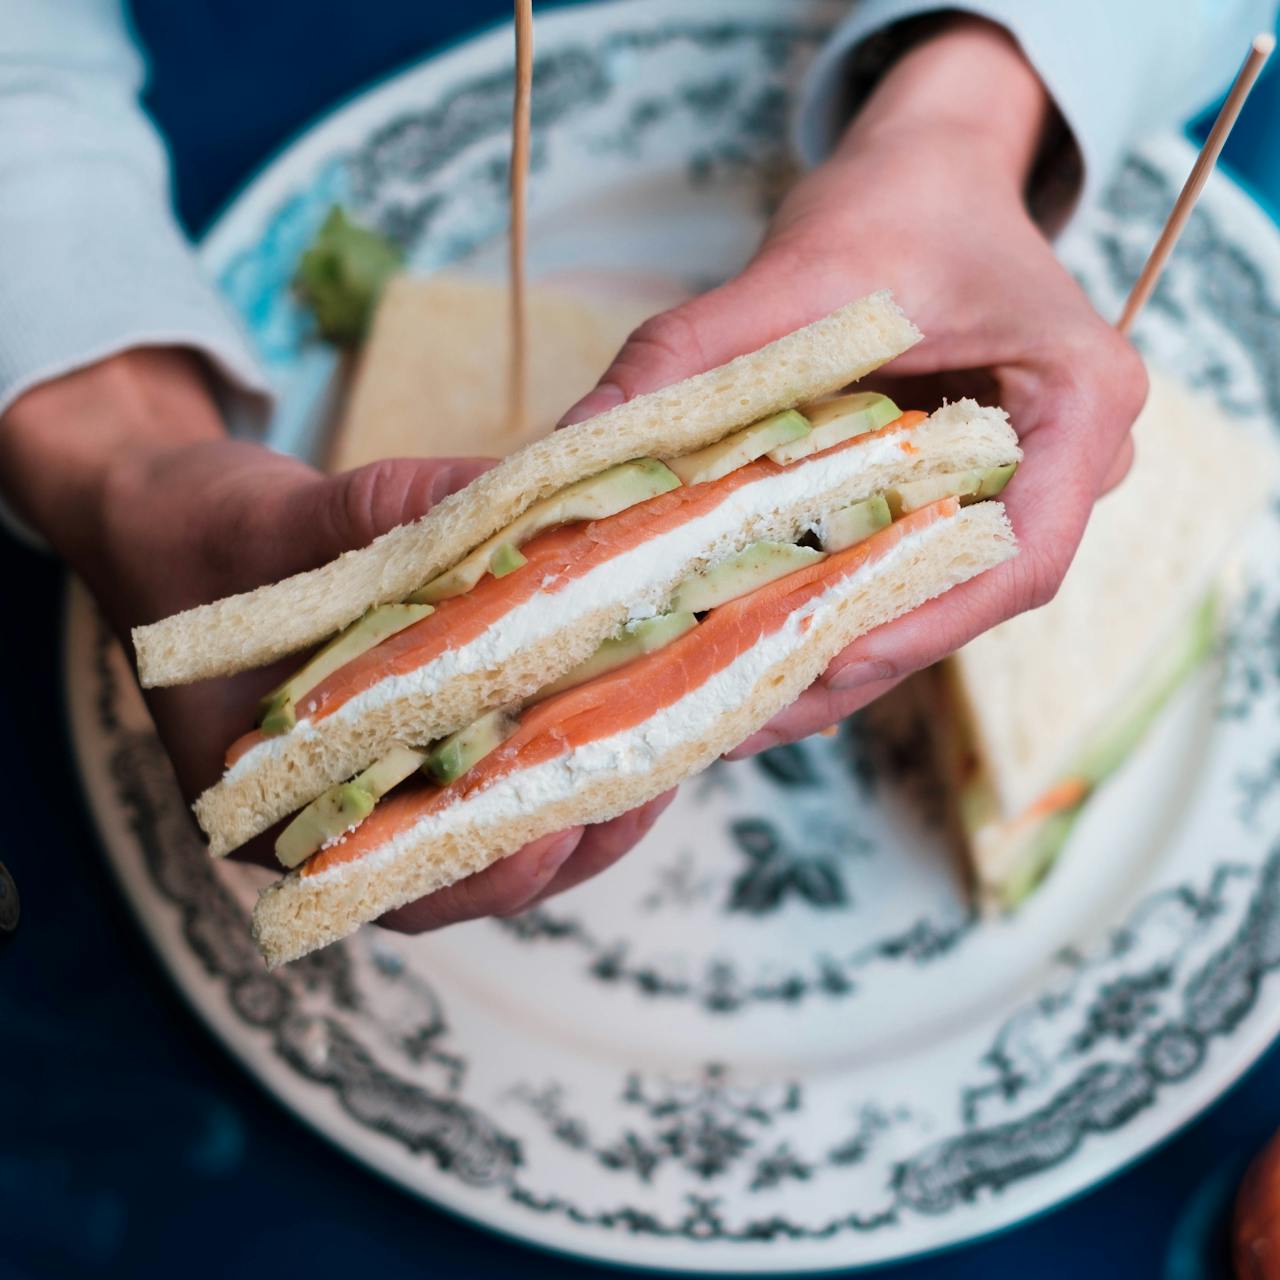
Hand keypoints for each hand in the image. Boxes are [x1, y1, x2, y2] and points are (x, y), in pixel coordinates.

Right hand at [0, 348, 672, 924]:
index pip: (387, 874)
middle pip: (470, 866)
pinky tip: (626, 696)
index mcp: (273, 807)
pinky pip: (506, 763)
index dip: (479, 865)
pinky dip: (566, 739)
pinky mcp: (429, 737)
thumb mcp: (280, 518)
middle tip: (654, 773)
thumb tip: (516, 499)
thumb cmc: (198, 535)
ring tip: (665, 737)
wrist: (178, 524)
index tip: (556, 828)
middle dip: (569, 829)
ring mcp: (389, 780)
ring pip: (501, 825)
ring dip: (584, 790)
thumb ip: (389, 517)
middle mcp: (341, 816)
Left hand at [563, 17, 1146, 756]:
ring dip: (835, 656)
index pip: (1018, 555)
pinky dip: (834, 612)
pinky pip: (909, 571)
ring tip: (728, 709)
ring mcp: (1028, 490)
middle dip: (851, 662)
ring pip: (936, 601)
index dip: (917, 625)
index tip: (815, 669)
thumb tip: (583, 437)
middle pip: (968, 599)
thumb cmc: (896, 202)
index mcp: (1082, 402)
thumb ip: (696, 348)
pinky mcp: (969, 500)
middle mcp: (1074, 465)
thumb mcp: (799, 263)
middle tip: (737, 721)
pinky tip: (751, 650)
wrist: (931, 174)